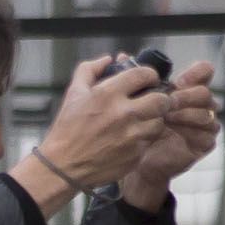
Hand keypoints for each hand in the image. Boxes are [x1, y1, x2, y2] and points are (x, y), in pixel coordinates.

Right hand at [18, 55, 175, 208]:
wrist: (63, 165)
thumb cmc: (67, 129)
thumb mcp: (74, 93)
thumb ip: (90, 69)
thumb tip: (107, 59)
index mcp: (108, 94)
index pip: (144, 74)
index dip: (150, 74)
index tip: (148, 79)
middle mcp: (124, 114)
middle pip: (161, 99)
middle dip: (160, 96)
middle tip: (154, 98)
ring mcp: (132, 136)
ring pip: (160, 121)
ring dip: (155, 117)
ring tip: (143, 118)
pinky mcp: (135, 154)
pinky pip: (150, 140)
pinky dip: (145, 136)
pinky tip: (133, 135)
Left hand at [118, 60, 221, 210]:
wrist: (135, 157)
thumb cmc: (136, 127)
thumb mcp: (132, 100)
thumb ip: (130, 77)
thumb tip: (120, 56)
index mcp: (187, 89)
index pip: (204, 71)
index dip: (195, 72)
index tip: (177, 81)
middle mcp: (200, 104)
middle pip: (205, 91)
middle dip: (186, 95)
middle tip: (169, 101)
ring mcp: (205, 123)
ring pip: (207, 111)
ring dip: (185, 112)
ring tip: (166, 117)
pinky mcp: (204, 142)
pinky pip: (207, 133)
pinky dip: (189, 129)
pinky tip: (173, 130)